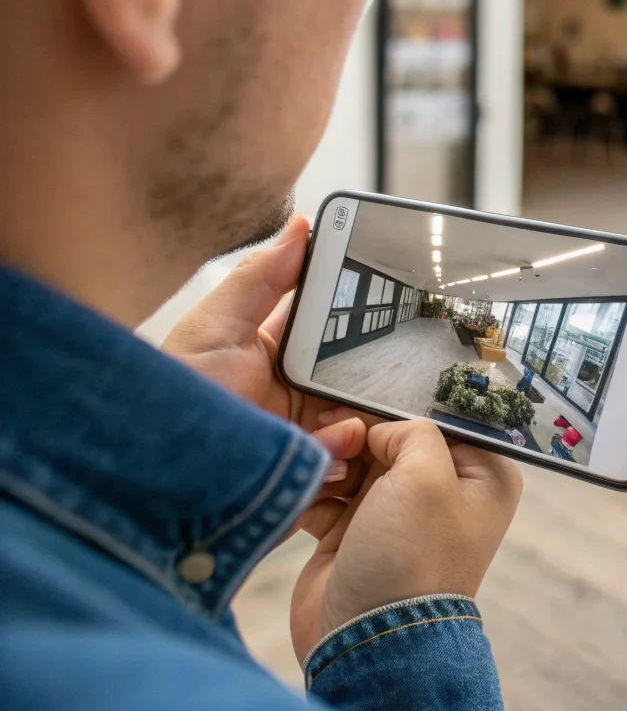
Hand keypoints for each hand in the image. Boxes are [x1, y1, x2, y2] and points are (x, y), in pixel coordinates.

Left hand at [162, 214, 368, 511]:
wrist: (156, 484)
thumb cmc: (173, 404)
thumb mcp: (212, 331)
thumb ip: (260, 278)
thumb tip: (300, 225)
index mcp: (272, 352)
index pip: (327, 321)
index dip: (354, 306)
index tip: (384, 289)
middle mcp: (294, 392)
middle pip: (355, 368)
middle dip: (371, 363)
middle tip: (387, 355)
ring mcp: (307, 435)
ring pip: (362, 412)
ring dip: (362, 409)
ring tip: (342, 413)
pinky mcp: (313, 474)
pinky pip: (353, 456)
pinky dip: (348, 448)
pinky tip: (333, 444)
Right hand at [289, 419, 522, 662]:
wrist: (367, 636)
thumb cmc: (412, 558)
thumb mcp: (427, 475)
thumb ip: (413, 431)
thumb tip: (382, 428)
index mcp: (482, 475)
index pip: (440, 417)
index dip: (400, 406)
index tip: (364, 398)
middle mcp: (444, 490)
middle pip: (393, 435)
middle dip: (358, 432)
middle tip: (333, 429)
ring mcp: (398, 511)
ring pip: (356, 458)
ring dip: (333, 457)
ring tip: (325, 470)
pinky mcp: (355, 529)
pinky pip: (331, 488)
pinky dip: (317, 486)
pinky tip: (311, 492)